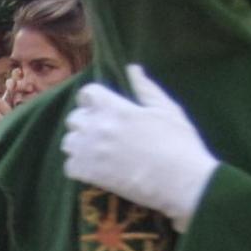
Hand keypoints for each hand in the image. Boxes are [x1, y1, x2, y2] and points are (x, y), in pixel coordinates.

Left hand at [61, 64, 218, 231]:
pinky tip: (96, 169)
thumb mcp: (167, 109)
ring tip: (98, 151)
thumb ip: (146, 88)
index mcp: (116, 108)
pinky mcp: (88, 174)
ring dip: (79, 145)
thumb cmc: (180, 144)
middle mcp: (97, 127)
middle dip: (85, 122)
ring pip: (68, 142)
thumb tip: (132, 68)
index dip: (92, 99)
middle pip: (73, 118)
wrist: (182, 182)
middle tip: (103, 132)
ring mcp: (90, 151)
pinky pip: (69, 166)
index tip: (101, 107)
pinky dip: (80, 168)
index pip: (87, 93)